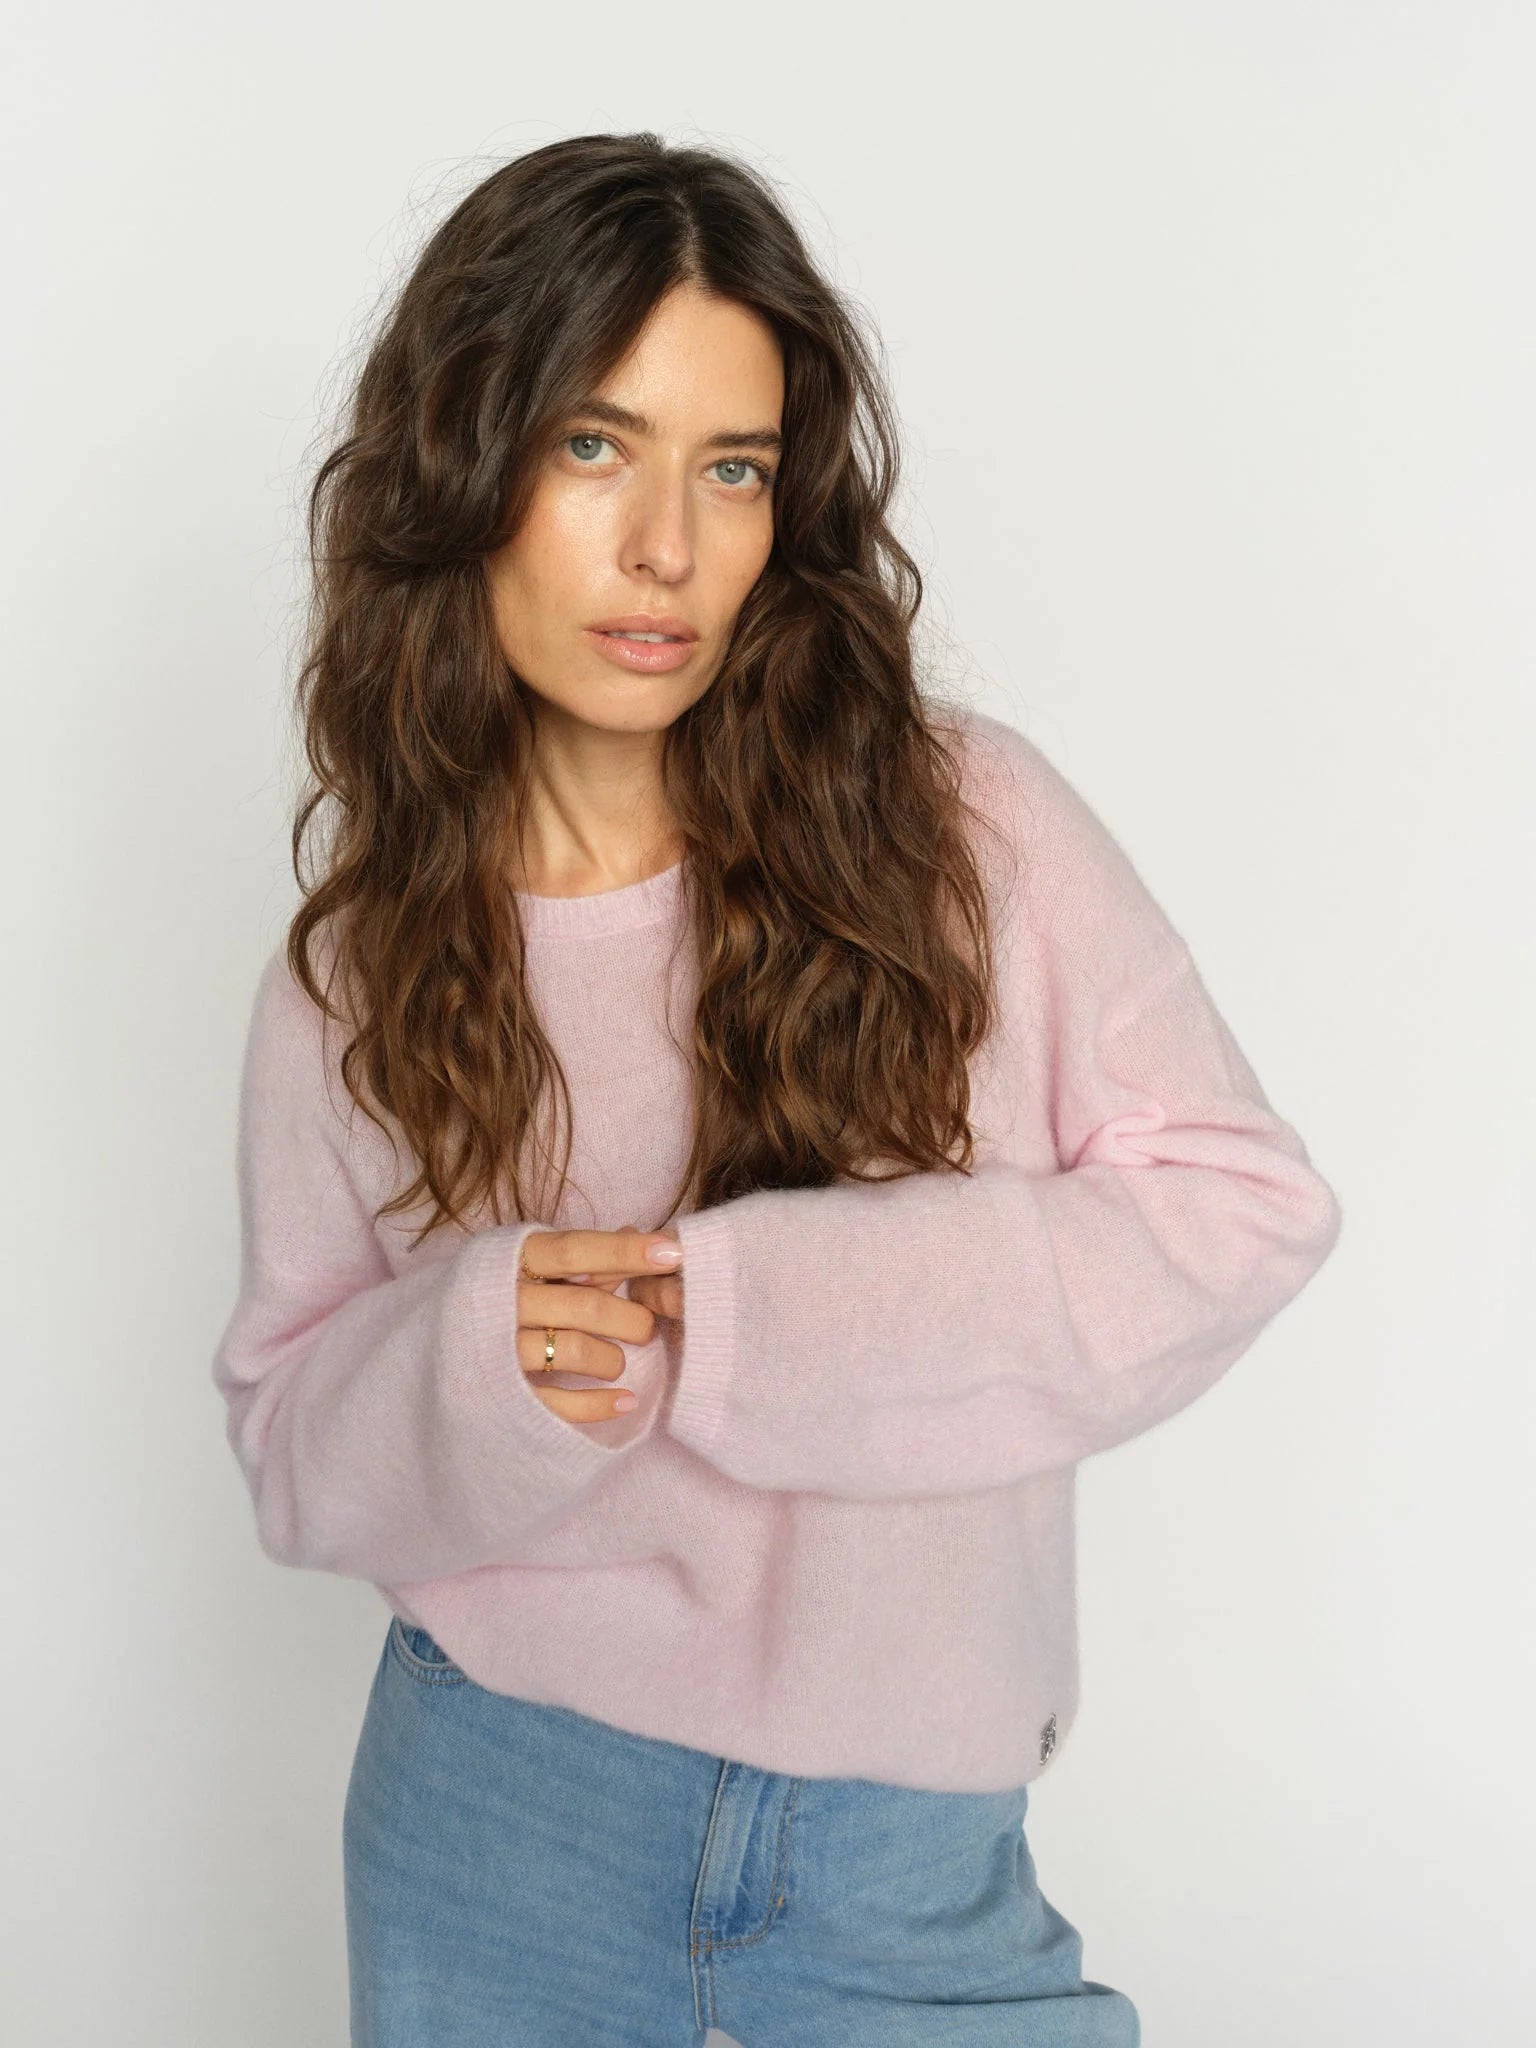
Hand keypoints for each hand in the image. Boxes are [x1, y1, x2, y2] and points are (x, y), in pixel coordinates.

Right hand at [516, 1223, 682, 1425]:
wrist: (420, 1347)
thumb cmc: (496, 1296)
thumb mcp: (529, 1266)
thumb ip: (583, 1257)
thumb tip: (641, 1234)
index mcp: (512, 1258)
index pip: (576, 1250)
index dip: (625, 1251)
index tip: (672, 1254)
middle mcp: (503, 1299)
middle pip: (585, 1306)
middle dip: (630, 1318)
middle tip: (646, 1326)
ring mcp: (498, 1349)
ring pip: (575, 1351)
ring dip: (611, 1359)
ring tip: (616, 1361)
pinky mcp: (500, 1393)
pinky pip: (558, 1403)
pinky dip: (598, 1405)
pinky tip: (623, 1401)